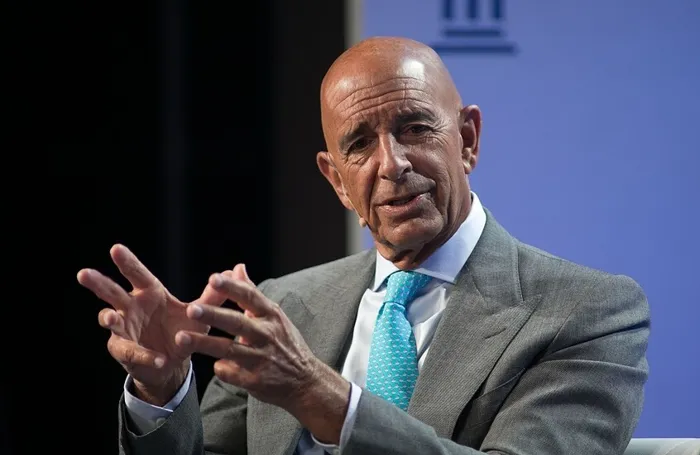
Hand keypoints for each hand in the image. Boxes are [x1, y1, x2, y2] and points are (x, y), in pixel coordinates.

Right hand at [76, 244, 230, 404]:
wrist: (174, 364)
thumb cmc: (183, 331)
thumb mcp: (199, 315)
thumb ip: (213, 296)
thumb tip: (232, 272)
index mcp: (150, 294)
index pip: (138, 275)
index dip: (127, 262)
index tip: (115, 248)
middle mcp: (132, 308)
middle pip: (112, 292)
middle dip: (99, 283)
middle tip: (84, 273)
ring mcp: (124, 329)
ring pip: (109, 320)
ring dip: (109, 318)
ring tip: (110, 317)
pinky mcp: (124, 351)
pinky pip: (131, 352)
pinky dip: (145, 356)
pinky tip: (159, 359)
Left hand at [175, 267, 350, 443]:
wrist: (305, 381)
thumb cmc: (285, 343)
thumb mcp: (274, 315)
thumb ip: (251, 292)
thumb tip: (238, 267)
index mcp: (271, 316)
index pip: (250, 297)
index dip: (231, 287)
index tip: (213, 278)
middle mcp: (267, 335)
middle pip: (236, 323)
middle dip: (213, 315)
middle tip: (191, 309)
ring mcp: (262, 359)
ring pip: (229, 349)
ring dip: (204, 343)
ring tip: (181, 338)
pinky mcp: (257, 381)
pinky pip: (232, 374)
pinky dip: (222, 369)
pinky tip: (216, 366)